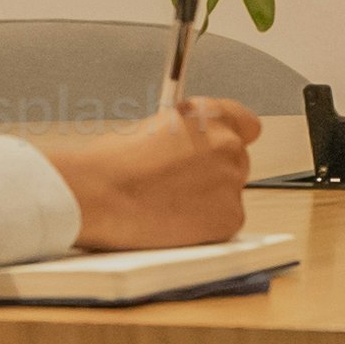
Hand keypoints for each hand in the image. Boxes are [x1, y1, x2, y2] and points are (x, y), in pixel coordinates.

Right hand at [46, 93, 261, 252]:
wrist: (99, 195)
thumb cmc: (112, 164)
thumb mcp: (152, 129)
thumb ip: (184, 135)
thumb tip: (190, 150)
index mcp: (209, 115)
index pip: (246, 124)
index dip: (232, 138)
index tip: (221, 150)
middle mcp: (227, 144)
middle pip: (236, 162)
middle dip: (213, 174)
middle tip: (179, 186)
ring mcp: (231, 181)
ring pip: (229, 194)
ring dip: (208, 201)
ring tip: (168, 205)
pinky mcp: (229, 217)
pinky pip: (226, 223)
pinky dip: (206, 228)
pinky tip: (175, 223)